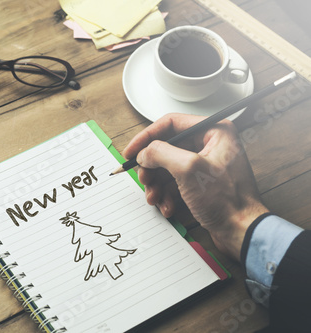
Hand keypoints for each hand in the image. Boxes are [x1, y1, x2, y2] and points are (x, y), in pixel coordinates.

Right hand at [123, 113, 268, 260]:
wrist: (242, 231)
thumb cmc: (227, 201)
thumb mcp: (189, 170)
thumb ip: (161, 153)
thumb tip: (144, 152)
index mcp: (214, 131)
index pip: (171, 123)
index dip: (147, 137)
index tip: (131, 151)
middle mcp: (210, 144)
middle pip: (166, 147)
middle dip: (152, 167)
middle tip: (144, 179)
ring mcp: (204, 164)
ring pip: (167, 167)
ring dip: (156, 184)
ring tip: (155, 198)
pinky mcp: (200, 182)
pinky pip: (174, 182)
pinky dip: (166, 195)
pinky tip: (167, 207)